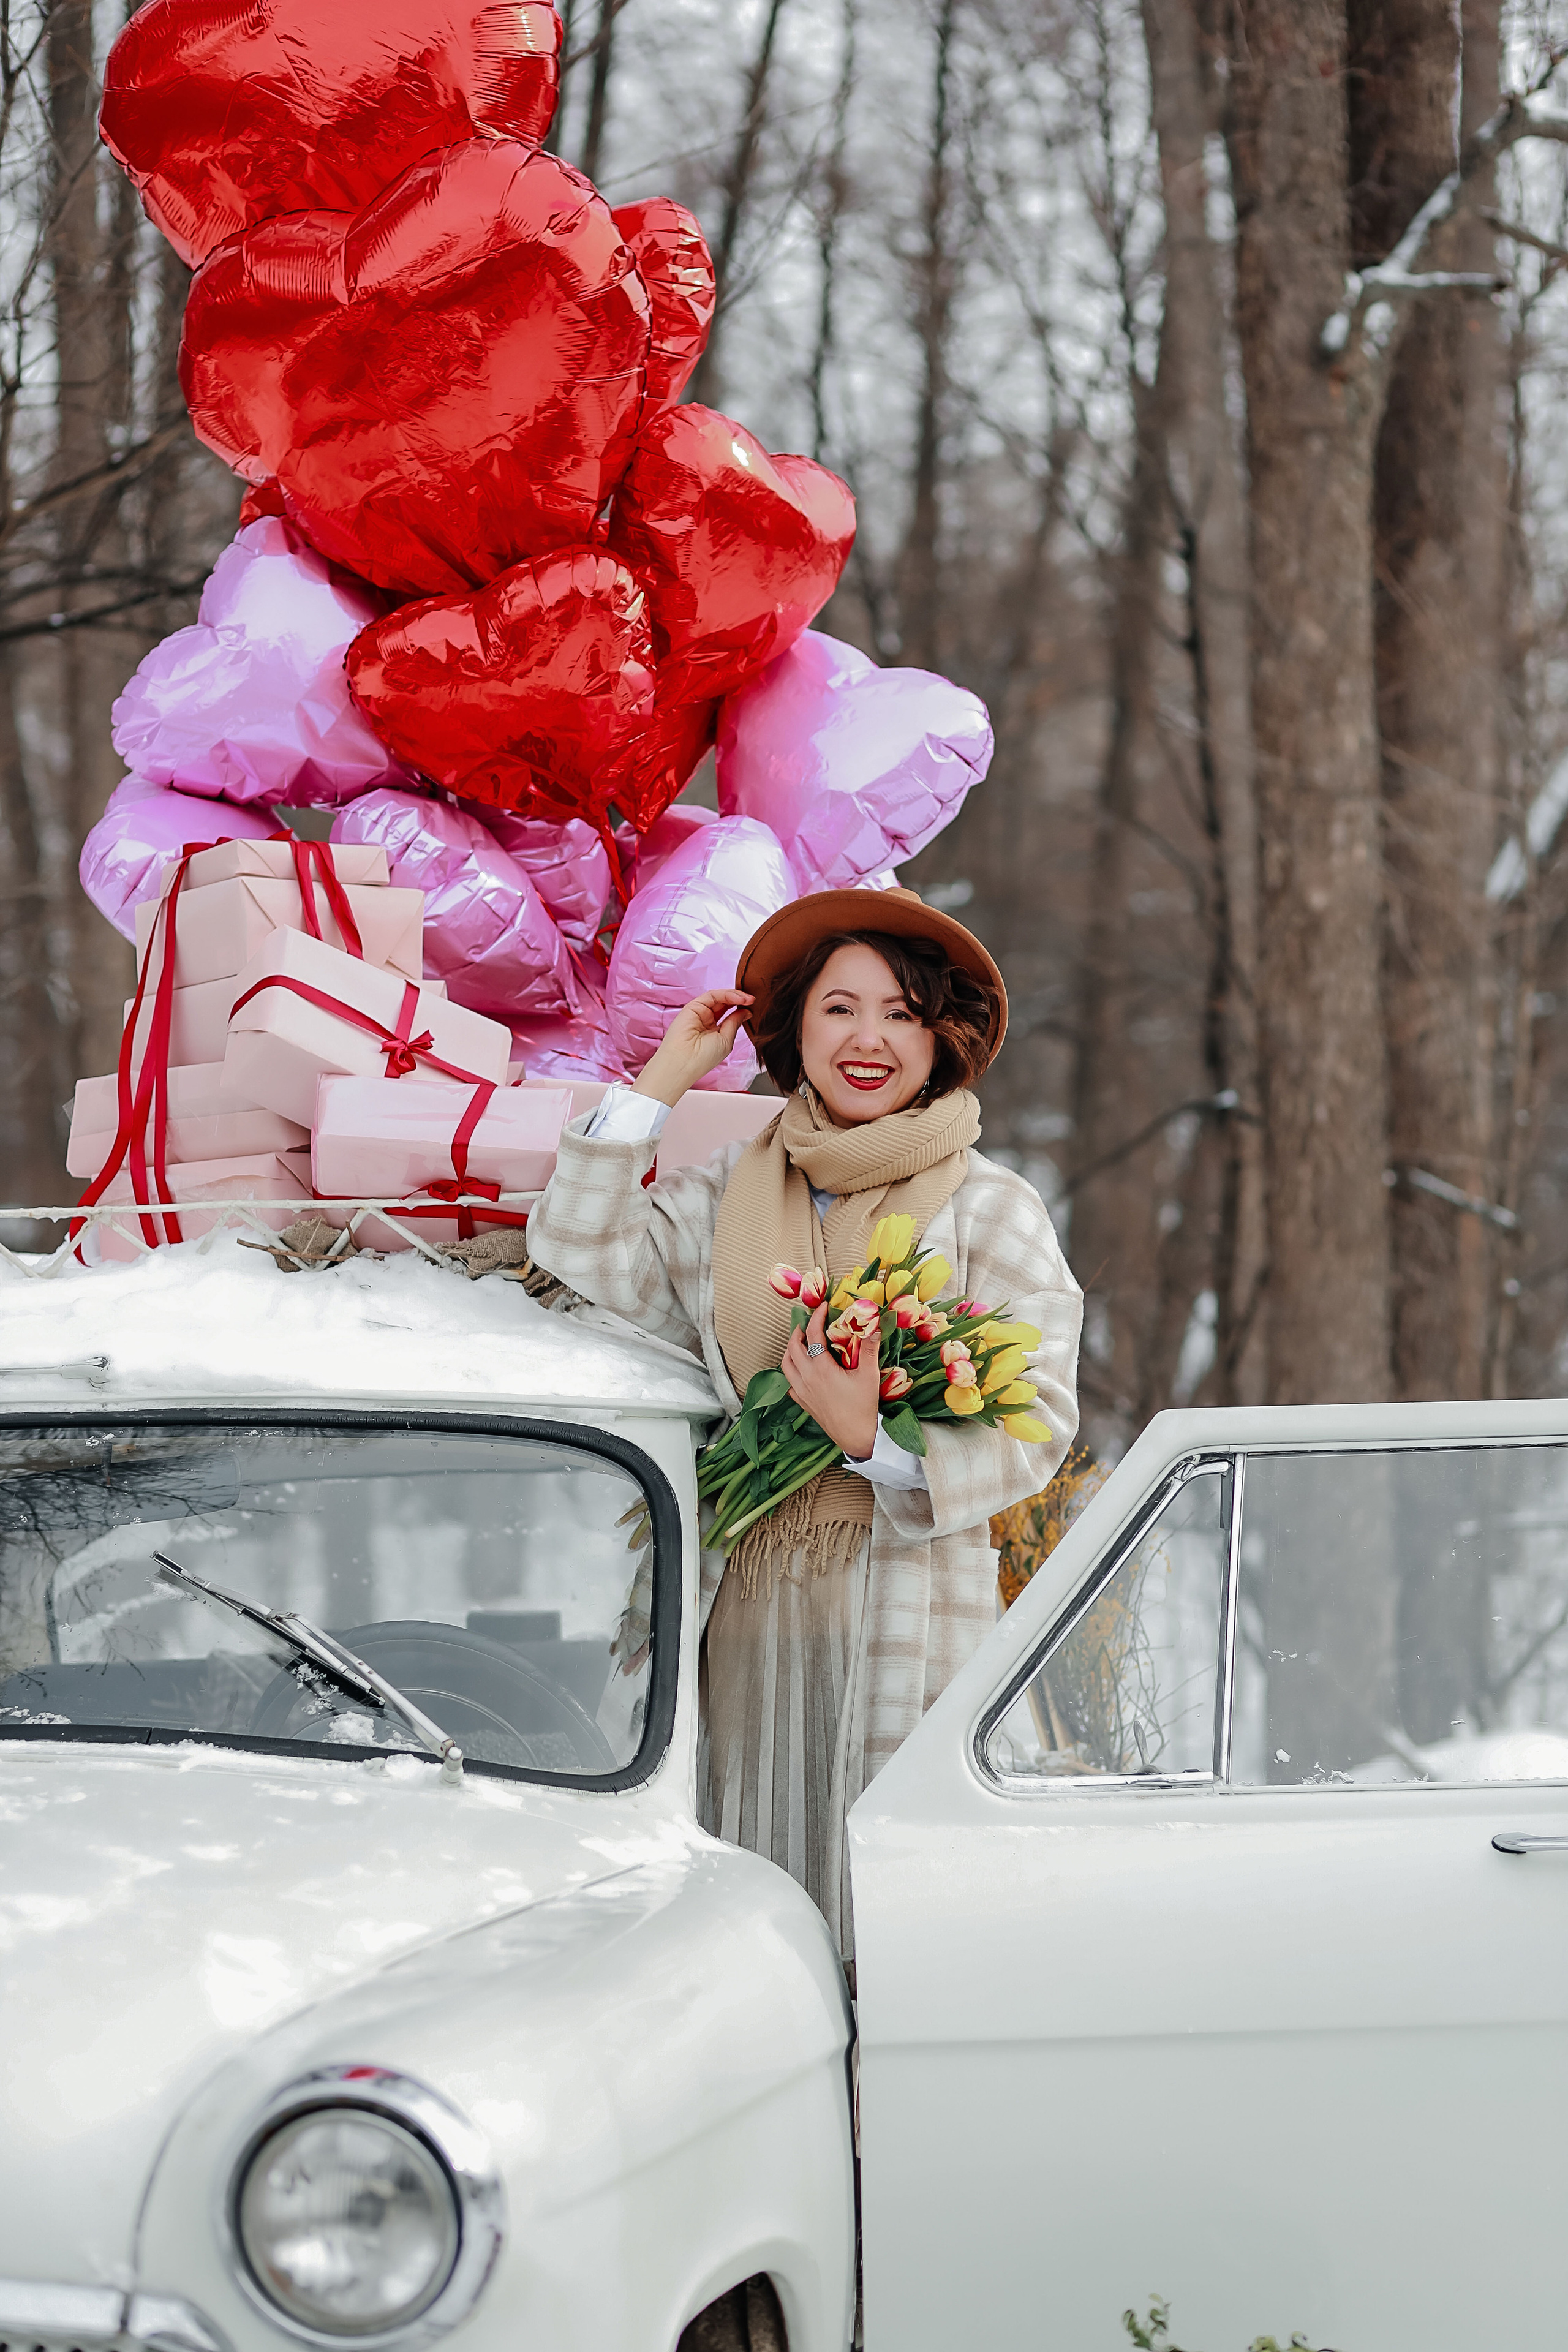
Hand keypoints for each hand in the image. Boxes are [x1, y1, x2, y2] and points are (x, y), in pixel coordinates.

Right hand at [632, 988, 754, 1106]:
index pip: (730, 1014)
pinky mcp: (693, 1006)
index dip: (742, 1009)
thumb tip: (746, 1011)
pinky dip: (726, 994)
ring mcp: (700, 1012)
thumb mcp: (726, 1040)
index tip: (753, 1007)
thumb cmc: (702, 1058)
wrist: (684, 1061)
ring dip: (736, 995)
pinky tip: (738, 998)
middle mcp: (707, 1020)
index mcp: (714, 1031)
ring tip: (748, 999)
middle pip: (725, 1003)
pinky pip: (712, 995)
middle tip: (753, 999)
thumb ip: (734, 1023)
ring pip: (720, 997)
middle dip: (740, 1000)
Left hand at [782, 1301, 879, 1460]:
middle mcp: (807, 1379)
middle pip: (792, 1347)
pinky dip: (792, 1371)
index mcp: (822, 1369)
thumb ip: (869, 1350)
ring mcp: (802, 1392)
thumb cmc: (864, 1407)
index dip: (816, 1316)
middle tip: (808, 1323)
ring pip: (785, 1365)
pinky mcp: (803, 1403)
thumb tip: (873, 1327)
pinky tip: (802, 1370)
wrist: (857, 1436)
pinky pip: (789, 1383)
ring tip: (801, 1342)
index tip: (821, 1307)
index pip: (812, 1334)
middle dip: (798, 1331)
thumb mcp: (869, 1375)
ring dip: (790, 1350)